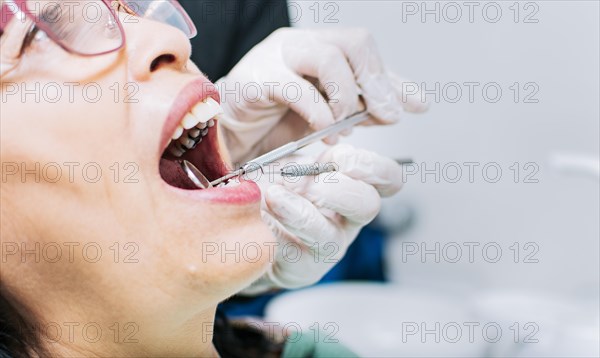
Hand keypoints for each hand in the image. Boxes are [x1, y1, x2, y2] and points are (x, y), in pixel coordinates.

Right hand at [216, 27, 427, 162]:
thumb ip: (365, 106)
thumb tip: (410, 104)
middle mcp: (299, 43)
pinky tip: (323, 128)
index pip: (364, 49)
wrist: (228, 135)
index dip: (390, 78)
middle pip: (352, 42)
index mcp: (319, 47)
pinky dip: (316, 111)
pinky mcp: (254, 79)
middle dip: (375, 82)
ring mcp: (275, 56)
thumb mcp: (330, 113)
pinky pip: (293, 87)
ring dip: (346, 97)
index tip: (413, 107)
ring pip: (327, 57)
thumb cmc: (275, 121)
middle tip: (385, 115)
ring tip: (343, 125)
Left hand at [240, 144, 402, 293]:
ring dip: (301, 212)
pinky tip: (262, 209)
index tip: (339, 157)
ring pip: (330, 237)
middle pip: (368, 205)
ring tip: (274, 194)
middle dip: (338, 189)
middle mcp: (347, 217)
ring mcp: (325, 244)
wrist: (248, 217)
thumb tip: (322, 117)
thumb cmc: (276, 181)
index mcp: (354, 183)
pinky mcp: (299, 265)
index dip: (372, 166)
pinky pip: (294, 252)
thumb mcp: (298, 153)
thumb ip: (315, 137)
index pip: (388, 178)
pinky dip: (275, 228)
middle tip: (309, 182)